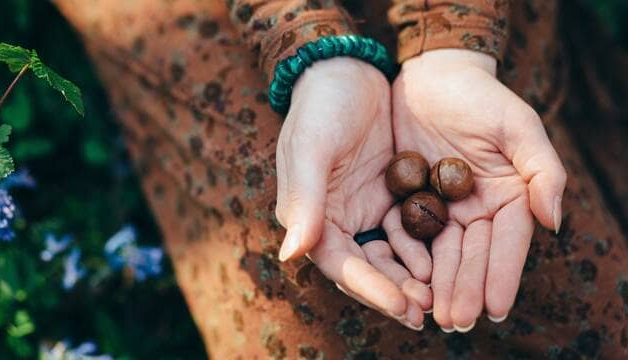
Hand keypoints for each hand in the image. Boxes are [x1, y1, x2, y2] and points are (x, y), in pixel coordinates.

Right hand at [275, 58, 431, 328]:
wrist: (346, 71)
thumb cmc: (320, 107)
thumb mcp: (311, 148)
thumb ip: (305, 201)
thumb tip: (291, 255)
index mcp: (312, 217)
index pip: (341, 264)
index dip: (370, 288)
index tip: (402, 305)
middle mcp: (336, 221)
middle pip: (367, 268)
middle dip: (396, 291)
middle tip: (429, 311)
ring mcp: (365, 209)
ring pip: (390, 255)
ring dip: (413, 277)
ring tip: (441, 294)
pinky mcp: (389, 196)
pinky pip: (408, 230)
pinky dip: (424, 247)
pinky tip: (447, 258)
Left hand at [391, 49, 566, 330]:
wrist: (432, 76)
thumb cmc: (480, 96)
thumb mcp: (517, 125)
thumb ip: (541, 169)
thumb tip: (555, 221)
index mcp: (509, 196)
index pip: (507, 242)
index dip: (502, 275)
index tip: (496, 309)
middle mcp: (478, 208)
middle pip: (472, 255)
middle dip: (466, 289)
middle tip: (456, 321)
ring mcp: (444, 207)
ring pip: (441, 252)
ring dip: (439, 285)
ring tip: (433, 314)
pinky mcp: (411, 200)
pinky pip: (408, 234)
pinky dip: (407, 259)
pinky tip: (404, 282)